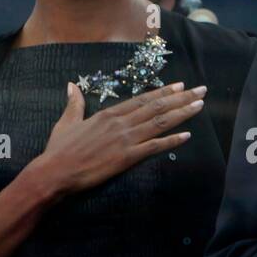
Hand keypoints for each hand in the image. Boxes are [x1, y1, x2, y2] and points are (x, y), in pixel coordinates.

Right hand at [34, 80, 204, 197]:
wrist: (55, 171)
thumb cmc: (59, 149)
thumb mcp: (67, 122)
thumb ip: (74, 103)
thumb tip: (71, 85)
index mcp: (108, 114)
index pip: (142, 99)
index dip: (163, 92)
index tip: (179, 85)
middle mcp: (120, 122)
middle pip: (156, 107)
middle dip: (181, 97)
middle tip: (201, 90)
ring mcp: (125, 139)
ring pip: (160, 122)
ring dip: (182, 113)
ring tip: (199, 105)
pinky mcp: (126, 157)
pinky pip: (154, 147)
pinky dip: (172, 140)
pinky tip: (187, 136)